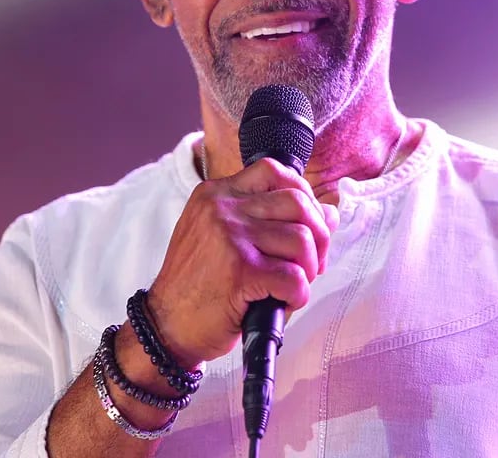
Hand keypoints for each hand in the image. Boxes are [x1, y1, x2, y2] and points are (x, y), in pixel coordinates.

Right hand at [146, 158, 338, 368]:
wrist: (165, 327)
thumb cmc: (200, 284)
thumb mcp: (225, 237)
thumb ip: (272, 219)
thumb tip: (331, 211)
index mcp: (217, 193)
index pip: (273, 170)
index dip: (302, 194)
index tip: (306, 223)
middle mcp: (222, 207)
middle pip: (297, 201)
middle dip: (318, 233)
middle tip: (311, 261)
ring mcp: (230, 236)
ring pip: (301, 239)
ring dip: (308, 268)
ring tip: (293, 284)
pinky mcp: (240, 271)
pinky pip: (294, 276)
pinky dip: (299, 294)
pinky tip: (284, 301)